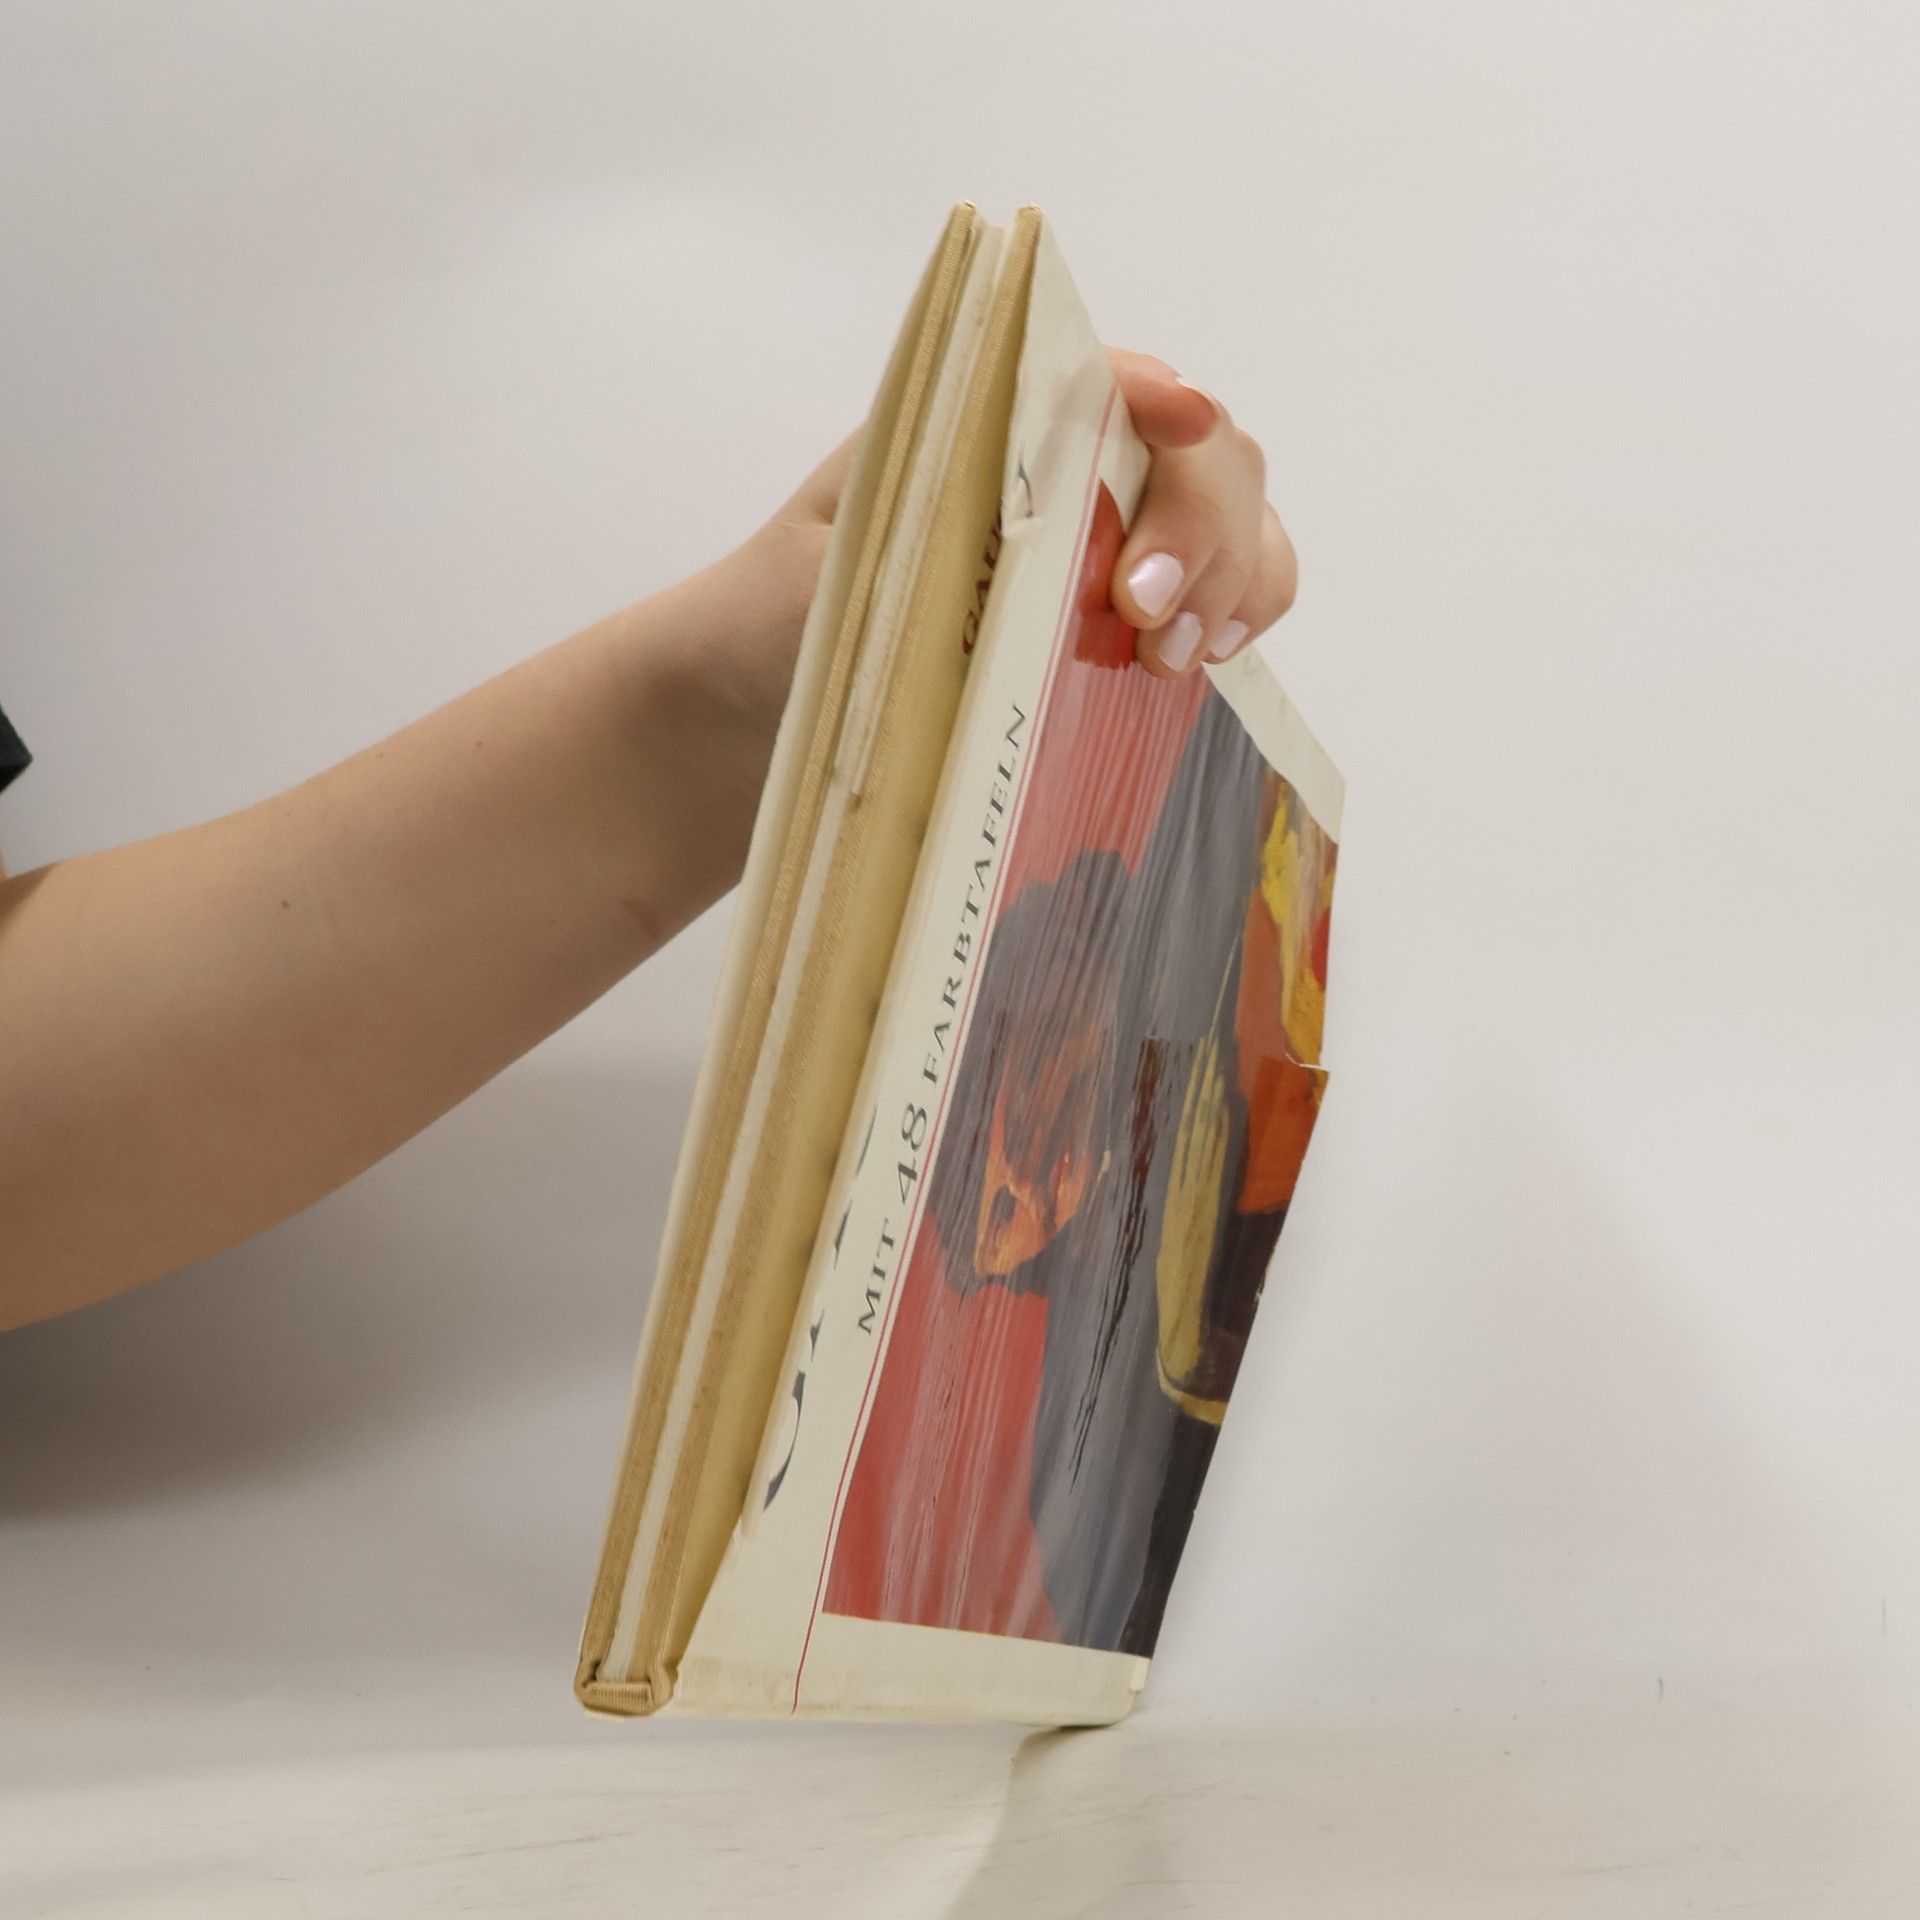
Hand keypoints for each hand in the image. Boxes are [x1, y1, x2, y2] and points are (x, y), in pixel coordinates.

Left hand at [756, 346, 1297, 683]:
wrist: (744, 712)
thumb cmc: (773, 622)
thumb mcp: (830, 557)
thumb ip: (926, 521)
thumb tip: (1035, 496)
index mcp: (993, 421)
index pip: (1112, 377)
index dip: (1163, 394)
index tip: (1177, 425)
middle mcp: (1067, 467)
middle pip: (1204, 449)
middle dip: (1201, 521)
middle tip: (1144, 615)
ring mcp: (1110, 543)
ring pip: (1237, 520)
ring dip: (1233, 578)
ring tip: (1171, 657)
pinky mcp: (1126, 626)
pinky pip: (1226, 596)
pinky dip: (1238, 618)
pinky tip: (1201, 665)